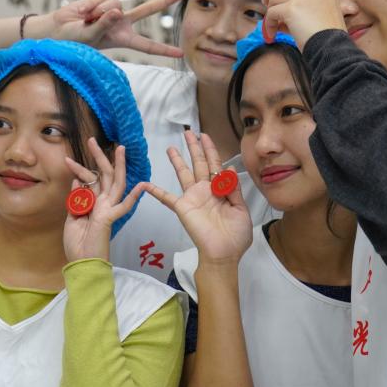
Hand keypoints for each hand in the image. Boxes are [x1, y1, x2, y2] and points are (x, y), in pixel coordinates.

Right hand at [28, 0, 183, 57]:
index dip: (164, 50)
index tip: (182, 53)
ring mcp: (112, 11)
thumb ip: (104, 25)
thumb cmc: (73, 41)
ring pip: (116, 4)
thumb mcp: (90, 37)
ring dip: (100, 12)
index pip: (147, 46)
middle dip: (163, 1)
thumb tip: (118, 10)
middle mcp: (121, 24)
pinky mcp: (102, 0)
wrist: (57, 30)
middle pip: (146, 10)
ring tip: (87, 21)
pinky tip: (84, 13)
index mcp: (123, 40)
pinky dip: (93, 6)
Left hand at [63, 139, 143, 262]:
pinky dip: (133, 197)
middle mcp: (103, 204)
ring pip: (115, 183)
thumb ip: (75, 201)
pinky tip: (142, 186)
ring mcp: (108, 210)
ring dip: (115, 165)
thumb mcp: (72, 218)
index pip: (91, 182)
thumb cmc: (77, 245)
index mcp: (94, 205)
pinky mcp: (109, 218)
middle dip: (99, 158)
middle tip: (92, 140)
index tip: (68, 161)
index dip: (80, 170)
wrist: (82, 264)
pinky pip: (123, 206)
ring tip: (117, 147)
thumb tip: (77, 182)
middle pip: (104, 176)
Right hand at [140, 131, 251, 266]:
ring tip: (172, 147)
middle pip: (199, 164)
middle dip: (195, 147)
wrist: (223, 254)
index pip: (215, 165)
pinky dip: (156, 191)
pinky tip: (145, 184)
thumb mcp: (241, 210)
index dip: (211, 150)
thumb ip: (234, 190)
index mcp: (221, 190)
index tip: (206, 136)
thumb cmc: (235, 236)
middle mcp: (206, 191)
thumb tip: (230, 168)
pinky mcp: (182, 208)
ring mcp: (193, 198)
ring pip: (184, 174)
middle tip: (189, 132)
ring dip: (178, 160)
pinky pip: (167, 198)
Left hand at [262, 0, 345, 48]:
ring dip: (271, 15)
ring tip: (274, 30)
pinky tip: (272, 35)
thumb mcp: (320, 20)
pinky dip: (268, 24)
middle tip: (265, 2)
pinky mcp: (291, 8)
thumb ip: (301, 13)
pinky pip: (271, 13)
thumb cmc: (329, 40)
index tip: (287, 13)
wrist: (333, 49)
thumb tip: (279, 19)